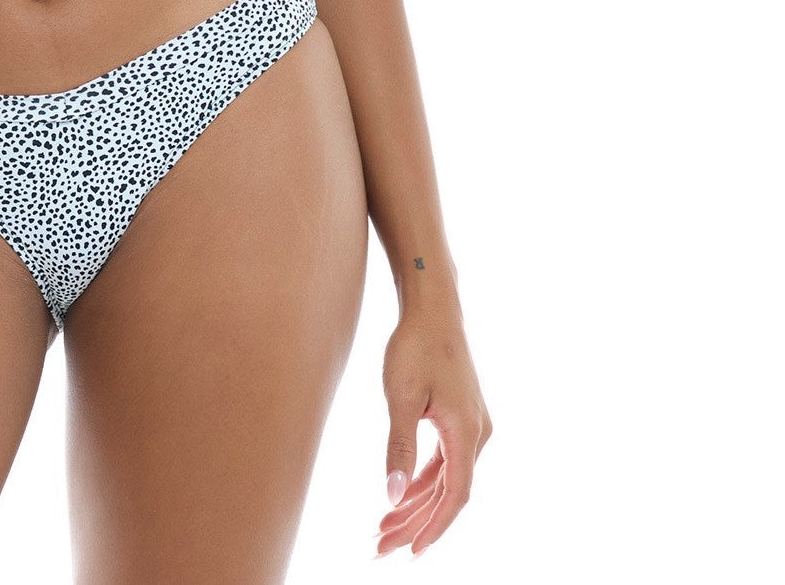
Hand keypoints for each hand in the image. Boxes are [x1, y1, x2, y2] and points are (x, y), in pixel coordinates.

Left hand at [374, 299, 492, 557]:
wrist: (433, 307)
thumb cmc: (415, 346)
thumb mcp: (401, 397)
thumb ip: (398, 448)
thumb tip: (392, 496)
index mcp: (466, 432)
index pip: (455, 496)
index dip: (434, 526)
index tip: (410, 551)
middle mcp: (477, 433)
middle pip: (449, 492)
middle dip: (416, 522)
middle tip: (381, 546)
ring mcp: (472, 425)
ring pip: (446, 478)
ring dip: (418, 503)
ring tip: (384, 527)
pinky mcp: (462, 417)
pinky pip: (446, 460)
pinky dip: (424, 480)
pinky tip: (403, 495)